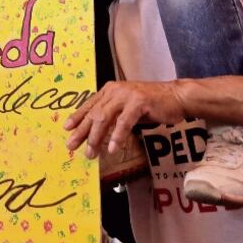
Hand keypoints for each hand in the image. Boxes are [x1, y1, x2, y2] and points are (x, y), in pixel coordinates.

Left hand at [64, 81, 185, 158]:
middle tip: (72, 145)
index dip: (77, 117)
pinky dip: (117, 137)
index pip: (89, 104)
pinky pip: (124, 122)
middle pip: (94, 113)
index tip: (66, 129)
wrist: (176, 96)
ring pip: (105, 118)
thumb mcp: (127, 106)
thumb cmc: (151, 104)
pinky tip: (113, 149)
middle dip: (82, 131)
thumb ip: (113, 113)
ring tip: (91, 152)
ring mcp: (126, 95)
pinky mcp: (139, 103)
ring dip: (96, 137)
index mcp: (110, 90)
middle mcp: (115, 90)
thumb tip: (96, 129)